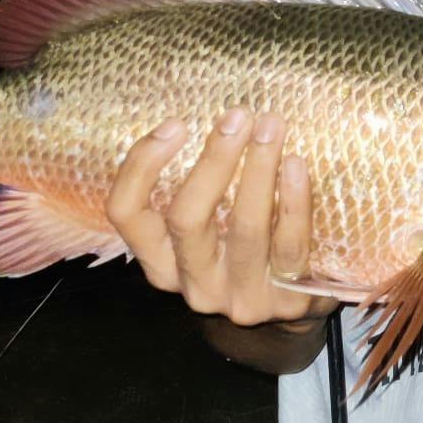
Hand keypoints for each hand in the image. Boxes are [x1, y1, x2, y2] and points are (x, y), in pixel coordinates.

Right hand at [105, 107, 336, 328]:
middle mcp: (193, 284)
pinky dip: (295, 201)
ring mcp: (241, 297)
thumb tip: (211, 117)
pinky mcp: (287, 301)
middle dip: (213, 160)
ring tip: (271, 126)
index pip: (126, 213)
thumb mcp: (209, 224)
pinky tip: (296, 165)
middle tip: (238, 116)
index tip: (174, 124)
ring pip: (244, 229)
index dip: (141, 166)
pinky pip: (290, 246)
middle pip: (186, 218)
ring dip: (258, 169)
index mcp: (160, 260)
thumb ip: (199, 184)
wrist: (294, 306)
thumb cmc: (245, 245)